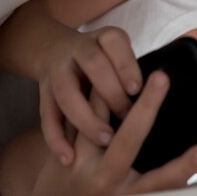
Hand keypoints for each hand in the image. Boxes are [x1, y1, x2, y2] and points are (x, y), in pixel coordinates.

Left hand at [27, 71, 196, 195]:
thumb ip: (156, 178)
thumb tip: (195, 153)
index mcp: (128, 195)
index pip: (162, 182)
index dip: (184, 166)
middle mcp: (104, 179)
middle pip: (128, 139)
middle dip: (148, 105)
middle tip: (163, 78)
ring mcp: (80, 163)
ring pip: (96, 117)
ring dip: (112, 89)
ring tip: (130, 66)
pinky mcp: (63, 148)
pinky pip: (76, 115)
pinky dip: (90, 94)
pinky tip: (101, 72)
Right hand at [38, 26, 142, 165]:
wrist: (54, 48)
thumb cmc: (104, 59)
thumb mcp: (119, 53)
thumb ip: (131, 71)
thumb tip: (152, 99)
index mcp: (104, 37)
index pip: (114, 43)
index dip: (125, 66)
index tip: (136, 89)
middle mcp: (78, 48)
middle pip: (93, 65)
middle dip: (110, 92)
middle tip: (127, 117)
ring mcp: (57, 70)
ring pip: (67, 93)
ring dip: (86, 117)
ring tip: (105, 140)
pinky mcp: (43, 92)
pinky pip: (47, 115)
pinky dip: (56, 138)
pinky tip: (68, 157)